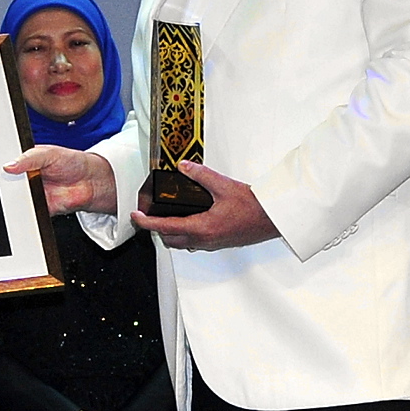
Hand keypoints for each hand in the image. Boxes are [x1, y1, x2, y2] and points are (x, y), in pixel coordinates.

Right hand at [5, 144, 117, 216]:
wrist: (90, 183)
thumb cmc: (72, 163)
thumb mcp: (49, 154)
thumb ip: (28, 159)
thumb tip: (9, 165)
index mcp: (25, 162)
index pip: (7, 165)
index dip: (1, 168)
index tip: (0, 169)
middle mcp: (26, 179)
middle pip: (8, 184)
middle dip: (7, 185)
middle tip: (13, 181)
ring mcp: (31, 194)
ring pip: (15, 199)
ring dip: (16, 198)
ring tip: (23, 192)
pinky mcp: (37, 208)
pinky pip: (26, 213)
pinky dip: (25, 211)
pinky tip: (28, 204)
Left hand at [132, 161, 279, 251]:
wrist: (274, 219)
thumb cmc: (254, 207)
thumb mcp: (224, 186)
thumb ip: (201, 176)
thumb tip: (184, 167)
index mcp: (202, 227)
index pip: (164, 227)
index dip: (146, 222)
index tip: (135, 216)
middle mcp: (204, 239)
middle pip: (169, 239)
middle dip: (155, 228)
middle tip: (148, 214)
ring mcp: (211, 244)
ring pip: (181, 243)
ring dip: (169, 233)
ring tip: (165, 217)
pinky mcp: (218, 243)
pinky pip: (194, 243)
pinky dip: (184, 234)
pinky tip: (188, 221)